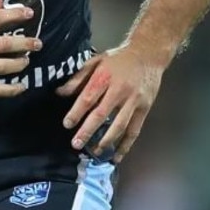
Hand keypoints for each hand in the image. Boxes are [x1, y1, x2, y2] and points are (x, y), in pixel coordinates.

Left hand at [58, 46, 163, 162]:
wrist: (149, 54)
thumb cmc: (118, 58)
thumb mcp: (95, 61)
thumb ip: (78, 78)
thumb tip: (60, 93)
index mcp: (104, 77)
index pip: (87, 98)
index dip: (76, 113)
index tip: (67, 124)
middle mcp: (119, 90)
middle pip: (101, 114)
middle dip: (87, 131)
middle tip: (76, 144)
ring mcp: (134, 101)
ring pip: (119, 125)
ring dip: (106, 141)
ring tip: (95, 151)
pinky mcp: (144, 109)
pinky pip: (134, 130)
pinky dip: (126, 145)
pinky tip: (117, 155)